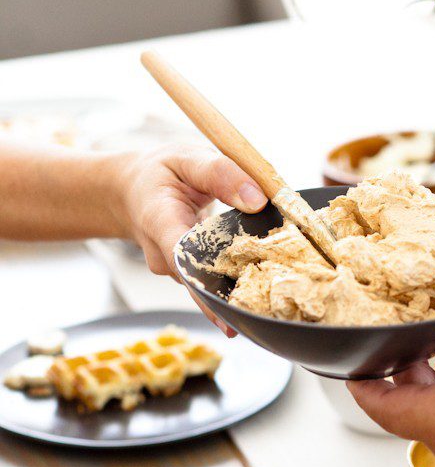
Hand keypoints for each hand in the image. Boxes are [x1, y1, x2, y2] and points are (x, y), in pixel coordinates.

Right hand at [114, 146, 265, 335]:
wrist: (132, 190)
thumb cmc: (158, 173)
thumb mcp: (186, 158)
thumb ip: (220, 173)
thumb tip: (257, 200)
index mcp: (159, 221)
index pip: (182, 257)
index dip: (207, 284)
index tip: (231, 308)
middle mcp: (163, 256)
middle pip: (200, 281)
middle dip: (234, 292)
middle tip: (270, 306)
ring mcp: (173, 271)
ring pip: (208, 283)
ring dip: (238, 284)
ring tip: (271, 293)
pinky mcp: (186, 275)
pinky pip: (211, 281)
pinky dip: (233, 279)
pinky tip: (258, 287)